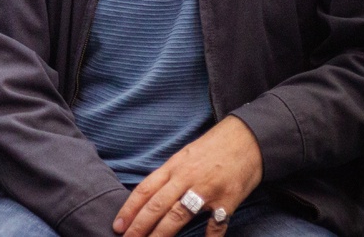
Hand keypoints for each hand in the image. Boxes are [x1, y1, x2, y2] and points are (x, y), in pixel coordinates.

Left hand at [112, 116, 262, 236]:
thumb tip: (149, 197)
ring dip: (162, 234)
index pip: (145, 190)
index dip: (129, 209)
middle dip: (140, 226)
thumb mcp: (185, 155)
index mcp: (174, 166)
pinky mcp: (228, 200)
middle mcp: (186, 177)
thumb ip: (169, 176)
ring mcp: (207, 190)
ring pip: (178, 216)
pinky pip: (216, 225)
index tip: (118, 225)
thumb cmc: (213, 147)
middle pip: (157, 205)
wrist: (246, 138)